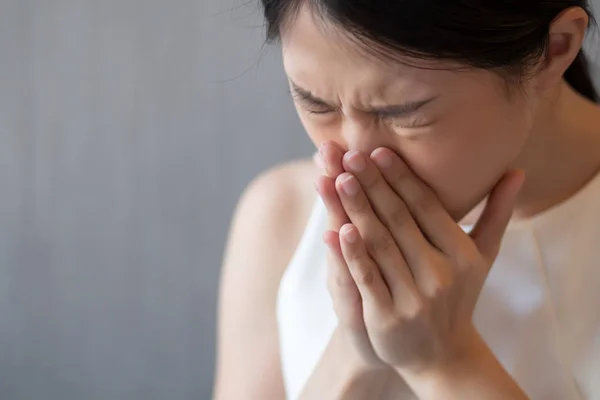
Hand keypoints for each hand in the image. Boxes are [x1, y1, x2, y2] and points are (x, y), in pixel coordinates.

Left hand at [316, 143, 523, 373]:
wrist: (443, 355)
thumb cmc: (459, 296)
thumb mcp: (482, 257)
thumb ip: (496, 213)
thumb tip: (517, 171)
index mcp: (461, 253)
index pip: (425, 206)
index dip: (400, 178)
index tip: (377, 151)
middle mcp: (441, 273)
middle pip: (399, 220)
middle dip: (373, 185)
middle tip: (350, 156)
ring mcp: (414, 296)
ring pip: (380, 244)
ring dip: (358, 209)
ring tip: (338, 179)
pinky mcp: (388, 317)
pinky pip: (367, 278)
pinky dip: (353, 253)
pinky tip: (337, 229)